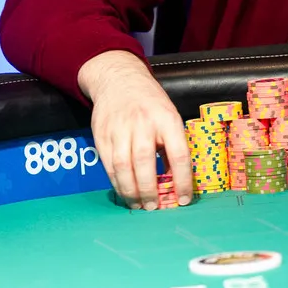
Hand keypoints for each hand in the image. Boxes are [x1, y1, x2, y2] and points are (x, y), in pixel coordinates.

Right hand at [79, 51, 191, 209]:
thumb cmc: (150, 103)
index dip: (183, 180)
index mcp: (167, 118)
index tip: (185, 199)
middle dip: (150, 190)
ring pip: (123, 167)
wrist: (119, 80)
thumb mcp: (170, 116)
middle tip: (154, 207)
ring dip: (131, 191)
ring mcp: (119, 129)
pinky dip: (117, 183)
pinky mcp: (102, 135)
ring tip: (139, 204)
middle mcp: (143, 123)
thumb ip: (173, 144)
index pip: (179, 154)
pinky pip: (108, 165)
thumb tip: (177, 180)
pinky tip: (125, 191)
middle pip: (145, 162)